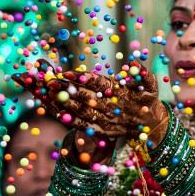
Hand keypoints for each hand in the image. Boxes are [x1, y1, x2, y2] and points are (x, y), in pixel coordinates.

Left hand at [14, 60, 166, 140]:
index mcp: (120, 94)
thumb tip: (137, 65)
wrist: (149, 125)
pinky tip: (47, 106)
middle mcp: (109, 108)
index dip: (83, 79)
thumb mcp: (151, 86)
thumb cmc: (148, 98)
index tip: (66, 73)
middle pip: (84, 98)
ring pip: (77, 110)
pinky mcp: (97, 129)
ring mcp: (102, 121)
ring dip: (60, 101)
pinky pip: (76, 122)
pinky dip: (62, 115)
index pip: (99, 85)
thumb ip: (144, 75)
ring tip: (44, 91)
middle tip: (48, 81)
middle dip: (65, 89)